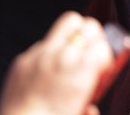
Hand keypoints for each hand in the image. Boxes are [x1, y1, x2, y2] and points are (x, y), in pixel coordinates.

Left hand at [0, 12, 129, 114]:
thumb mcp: (80, 111)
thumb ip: (91, 103)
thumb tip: (92, 106)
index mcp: (83, 71)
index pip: (104, 44)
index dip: (105, 55)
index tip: (101, 64)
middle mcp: (64, 57)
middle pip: (90, 26)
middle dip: (94, 37)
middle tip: (90, 50)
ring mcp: (42, 54)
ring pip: (67, 23)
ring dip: (73, 35)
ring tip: (71, 49)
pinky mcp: (24, 58)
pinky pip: (42, 44)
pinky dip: (48, 52)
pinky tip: (45, 69)